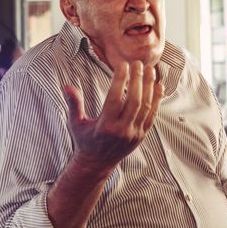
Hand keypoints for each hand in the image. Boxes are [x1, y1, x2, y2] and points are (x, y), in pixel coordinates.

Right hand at [63, 61, 162, 176]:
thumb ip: (73, 104)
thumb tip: (67, 86)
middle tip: (138, 63)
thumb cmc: (85, 141)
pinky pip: (152, 115)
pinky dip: (157, 100)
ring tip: (150, 69)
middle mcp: (121, 130)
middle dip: (137, 80)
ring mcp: (134, 134)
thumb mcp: (76, 123)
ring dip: (149, 87)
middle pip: (134, 101)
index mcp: (105, 126)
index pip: (115, 98)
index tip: (123, 65)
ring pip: (145, 107)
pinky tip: (159, 86)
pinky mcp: (142, 135)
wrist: (97, 164)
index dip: (120, 80)